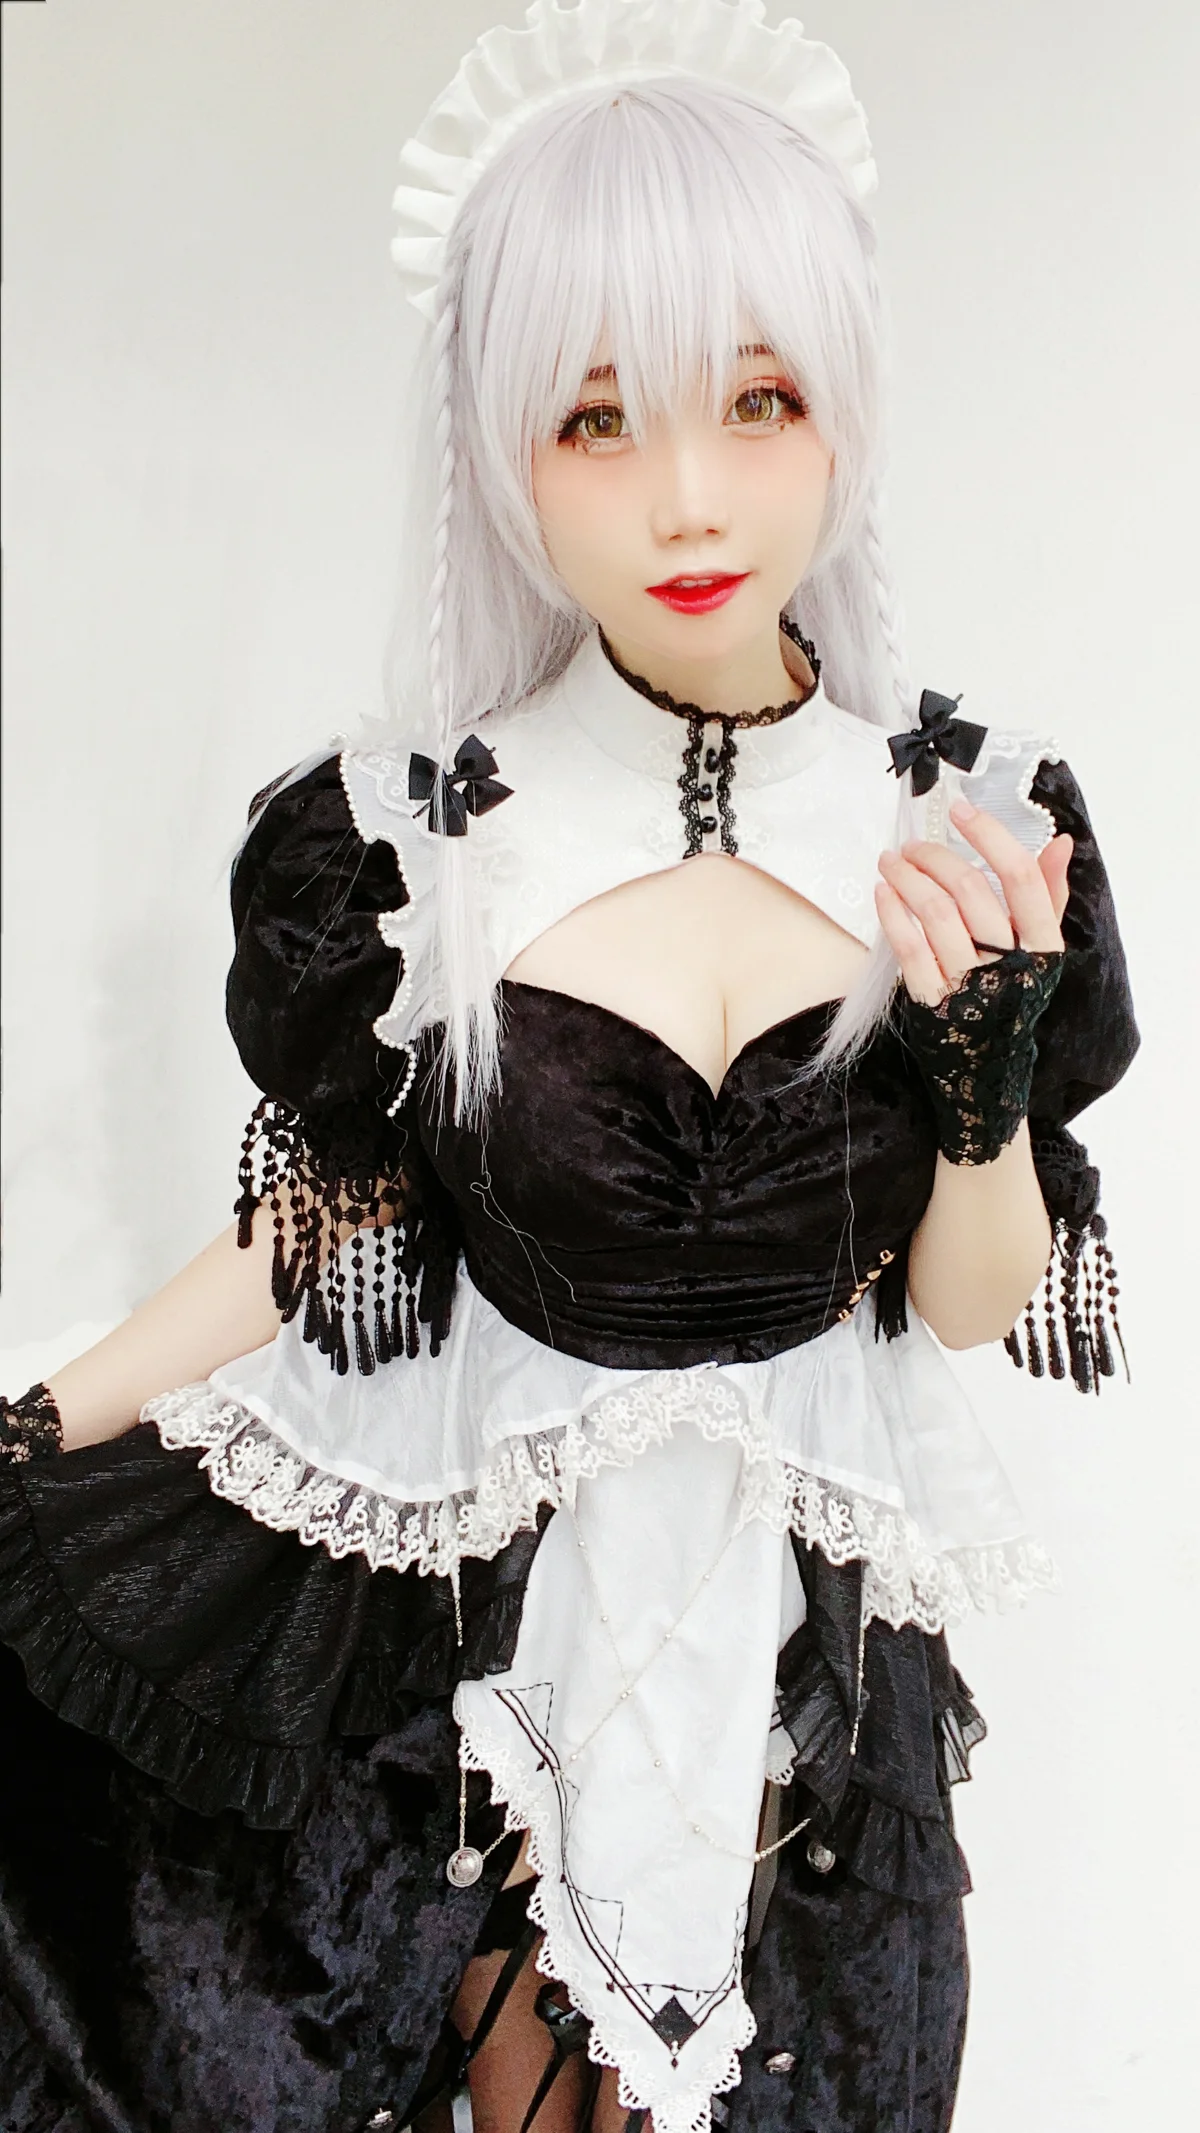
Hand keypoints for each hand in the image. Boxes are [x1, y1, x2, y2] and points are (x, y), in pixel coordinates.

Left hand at [875, 797, 1072, 1005]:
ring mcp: (969, 983)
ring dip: (907, 877)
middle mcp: (1008, 962)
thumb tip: (1060, 842)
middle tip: (913, 845)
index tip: (961, 811)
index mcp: (1043, 944)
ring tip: (891, 861)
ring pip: (934, 913)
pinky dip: (892, 914)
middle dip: (934, 856)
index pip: (1021, 879)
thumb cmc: (1014, 990)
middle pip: (969, 890)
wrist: (990, 1060)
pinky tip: (884, 892)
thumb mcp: (1041, 946)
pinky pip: (909, 948)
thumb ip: (1049, 894)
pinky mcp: (934, 1000)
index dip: (990, 837)